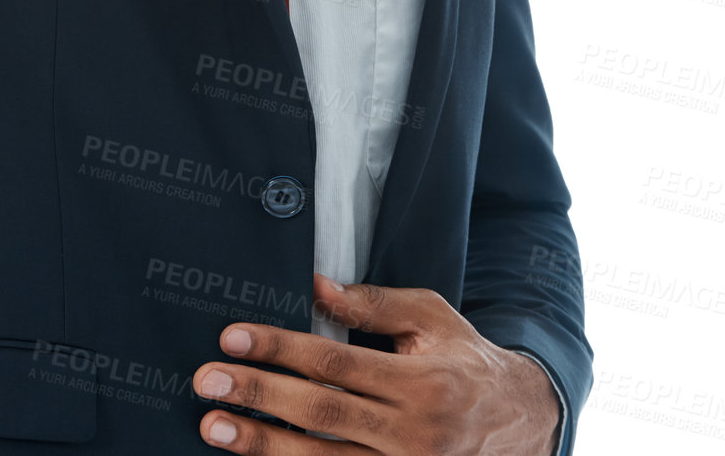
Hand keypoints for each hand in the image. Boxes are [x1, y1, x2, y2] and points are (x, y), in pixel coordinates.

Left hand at [192, 273, 560, 452]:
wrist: (518, 421)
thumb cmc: (463, 358)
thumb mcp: (429, 316)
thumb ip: (371, 304)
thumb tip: (313, 285)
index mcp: (421, 382)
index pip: (334, 364)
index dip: (279, 349)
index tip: (232, 338)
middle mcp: (413, 436)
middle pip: (320, 415)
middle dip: (259, 398)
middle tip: (206, 382)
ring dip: (263, 446)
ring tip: (215, 426)